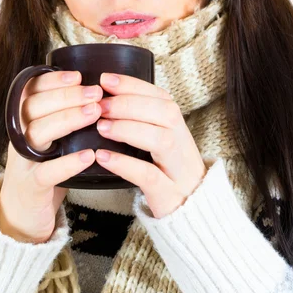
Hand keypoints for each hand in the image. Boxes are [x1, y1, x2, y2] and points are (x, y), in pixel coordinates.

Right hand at [0, 70, 102, 242]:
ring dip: (68, 119)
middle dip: (66, 96)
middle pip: (35, 107)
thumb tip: (97, 91)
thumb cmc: (45, 170)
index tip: (77, 75)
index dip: (52, 81)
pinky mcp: (31, 188)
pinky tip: (89, 155)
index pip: (31, 92)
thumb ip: (64, 117)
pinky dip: (67, 163)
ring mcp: (23, 162)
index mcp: (24, 121)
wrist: (22, 216)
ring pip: (38, 132)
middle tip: (95, 93)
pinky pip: (46, 173)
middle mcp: (19, 137)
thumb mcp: (51, 139)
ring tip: (95, 113)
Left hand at [95, 72, 206, 218]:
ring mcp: (179, 170)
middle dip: (129, 104)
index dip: (133, 85)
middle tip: (99, 105)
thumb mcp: (160, 143)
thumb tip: (105, 98)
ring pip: (160, 140)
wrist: (193, 214)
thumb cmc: (166, 173)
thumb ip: (141, 122)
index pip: (160, 96)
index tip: (106, 79)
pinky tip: (103, 156)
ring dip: (128, 128)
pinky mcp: (169, 195)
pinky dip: (125, 163)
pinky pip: (149, 176)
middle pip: (164, 113)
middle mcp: (183, 144)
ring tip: (101, 127)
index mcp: (178, 128)